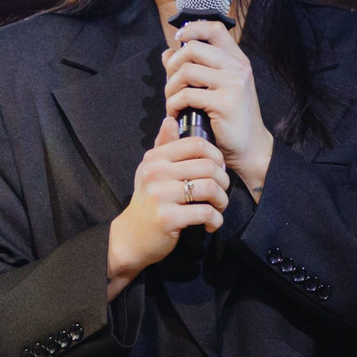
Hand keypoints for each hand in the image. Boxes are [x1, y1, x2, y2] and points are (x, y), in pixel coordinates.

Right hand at [107, 115, 226, 296]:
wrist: (133, 237)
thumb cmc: (148, 201)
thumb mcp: (152, 171)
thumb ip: (164, 146)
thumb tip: (171, 120)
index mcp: (155, 159)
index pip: (197, 144)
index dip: (217, 156)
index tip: (218, 171)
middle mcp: (156, 173)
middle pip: (208, 166)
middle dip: (223, 182)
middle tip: (220, 194)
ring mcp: (161, 195)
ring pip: (210, 188)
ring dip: (222, 201)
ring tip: (217, 209)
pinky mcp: (168, 218)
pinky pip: (206, 213)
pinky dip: (216, 220)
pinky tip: (210, 224)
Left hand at [164, 18, 272, 195]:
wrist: (250, 147)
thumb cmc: (231, 119)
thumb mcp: (217, 88)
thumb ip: (195, 68)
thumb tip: (168, 53)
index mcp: (238, 61)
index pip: (214, 29)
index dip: (192, 28)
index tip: (178, 39)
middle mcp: (238, 68)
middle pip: (192, 48)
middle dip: (173, 65)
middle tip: (171, 83)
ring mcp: (233, 84)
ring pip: (186, 71)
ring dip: (170, 86)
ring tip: (172, 100)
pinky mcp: (224, 103)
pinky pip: (186, 94)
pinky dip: (174, 103)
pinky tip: (176, 112)